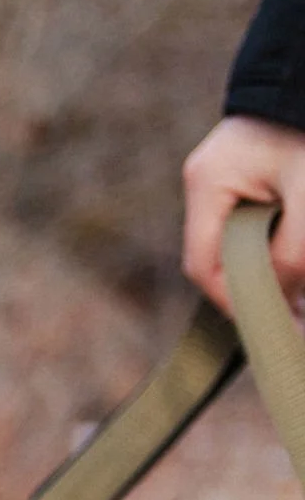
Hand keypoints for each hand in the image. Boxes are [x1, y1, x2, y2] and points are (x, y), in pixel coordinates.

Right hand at [182, 115, 304, 314]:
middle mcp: (205, 183)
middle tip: (297, 314)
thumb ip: (294, 247)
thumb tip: (284, 298)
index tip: (272, 323)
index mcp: (207, 183)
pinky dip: (275, 244)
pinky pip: (252, 224)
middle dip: (256, 288)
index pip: (203, 264)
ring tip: (302, 292)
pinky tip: (297, 257)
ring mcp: (222, 179)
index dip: (234, 301)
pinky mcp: (245, 176)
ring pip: (238, 244)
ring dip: (270, 266)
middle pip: (220, 258)